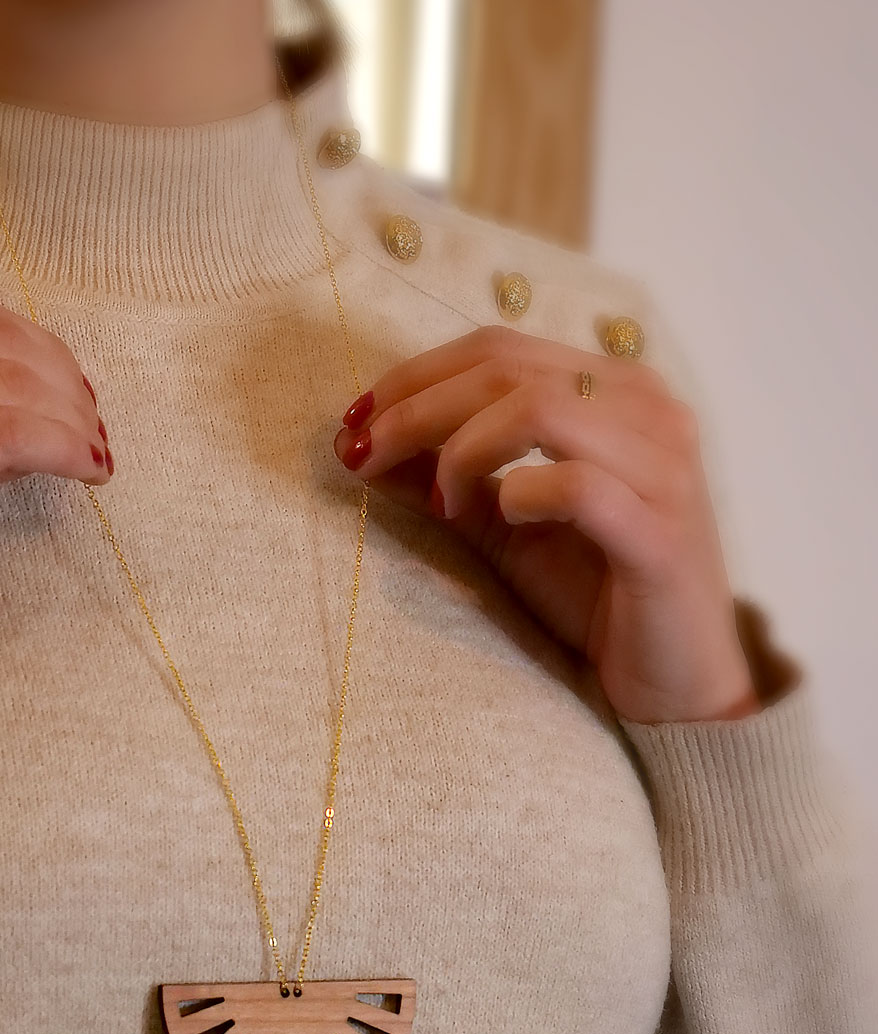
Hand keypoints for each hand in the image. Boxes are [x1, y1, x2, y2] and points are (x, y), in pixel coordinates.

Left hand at [333, 325, 760, 724]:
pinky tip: (502, 519)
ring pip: (539, 408)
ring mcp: (663, 467)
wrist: (678, 685)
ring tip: (440, 501)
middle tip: (363, 453)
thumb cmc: (597, 599)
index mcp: (615, 392)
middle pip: (507, 368)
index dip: (415, 377)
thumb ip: (447, 480)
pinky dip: (519, 494)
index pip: (499, 349)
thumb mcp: (507, 530)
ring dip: (461, 449)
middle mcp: (648, 411)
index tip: (355, 421)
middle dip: (417, 407)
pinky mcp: (661, 533)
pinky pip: (576, 485)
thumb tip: (363, 446)